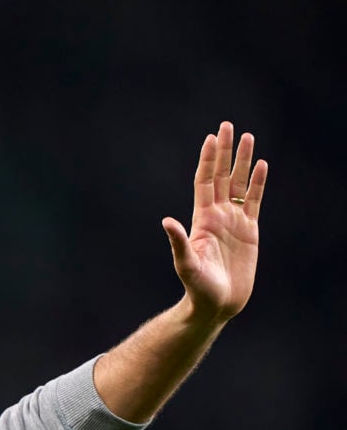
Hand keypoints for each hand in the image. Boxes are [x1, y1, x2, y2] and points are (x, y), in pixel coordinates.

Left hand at [162, 121, 267, 322]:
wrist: (217, 303)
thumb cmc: (198, 287)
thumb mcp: (186, 264)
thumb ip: (178, 242)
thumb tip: (166, 221)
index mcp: (202, 219)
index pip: (205, 182)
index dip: (208, 160)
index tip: (211, 138)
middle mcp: (217, 215)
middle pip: (222, 176)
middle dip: (225, 152)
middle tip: (228, 125)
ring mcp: (234, 222)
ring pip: (240, 184)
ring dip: (244, 162)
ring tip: (249, 137)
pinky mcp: (250, 232)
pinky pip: (254, 202)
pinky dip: (258, 184)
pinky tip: (262, 166)